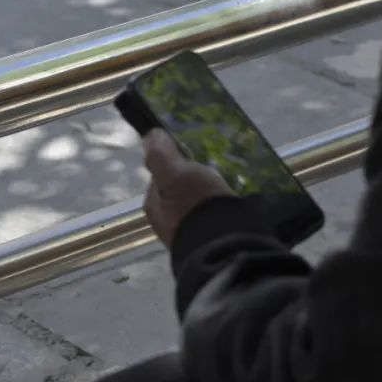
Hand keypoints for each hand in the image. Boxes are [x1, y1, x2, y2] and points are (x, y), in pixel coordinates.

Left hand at [143, 130, 232, 249]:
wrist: (223, 246)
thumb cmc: (196, 206)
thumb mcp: (176, 173)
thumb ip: (161, 155)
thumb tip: (150, 136)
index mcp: (153, 207)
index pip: (160, 178)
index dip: (175, 165)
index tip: (193, 161)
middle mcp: (165, 224)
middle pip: (177, 194)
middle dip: (192, 185)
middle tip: (213, 175)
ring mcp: (186, 237)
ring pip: (195, 208)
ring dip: (207, 199)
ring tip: (225, 192)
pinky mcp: (207, 244)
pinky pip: (210, 221)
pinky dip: (218, 213)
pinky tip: (230, 210)